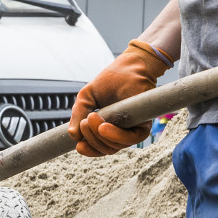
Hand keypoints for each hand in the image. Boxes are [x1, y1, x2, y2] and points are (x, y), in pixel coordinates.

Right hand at [68, 40, 172, 156]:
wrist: (127, 68)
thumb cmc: (109, 81)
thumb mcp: (85, 98)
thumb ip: (77, 115)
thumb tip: (73, 136)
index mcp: (107, 129)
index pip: (99, 148)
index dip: (89, 150)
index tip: (79, 145)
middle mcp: (121, 132)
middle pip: (105, 149)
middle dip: (91, 139)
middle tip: (85, 122)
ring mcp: (132, 129)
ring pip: (115, 146)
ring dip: (99, 136)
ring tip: (91, 118)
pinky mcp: (144, 124)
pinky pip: (131, 139)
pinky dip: (115, 136)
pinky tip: (103, 127)